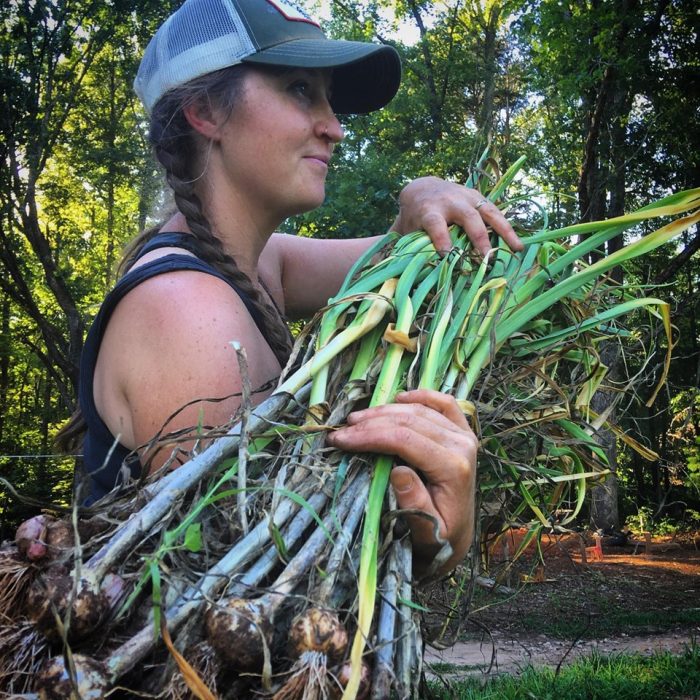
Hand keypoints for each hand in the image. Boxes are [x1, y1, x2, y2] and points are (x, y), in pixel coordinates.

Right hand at [326, 389, 476, 577]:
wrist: (459, 537)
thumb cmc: (437, 537)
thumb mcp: (425, 533)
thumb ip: (414, 505)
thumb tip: (398, 471)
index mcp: (454, 467)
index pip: (405, 439)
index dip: (370, 435)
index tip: (340, 440)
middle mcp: (462, 445)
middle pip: (409, 420)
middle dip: (370, 423)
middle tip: (340, 432)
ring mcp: (464, 436)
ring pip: (419, 410)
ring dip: (385, 411)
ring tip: (355, 419)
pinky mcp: (462, 432)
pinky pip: (444, 404)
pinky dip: (421, 396)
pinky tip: (399, 396)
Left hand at [391, 176, 522, 255]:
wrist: (422, 188)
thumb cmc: (414, 217)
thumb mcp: (406, 230)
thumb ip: (404, 248)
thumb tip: (393, 271)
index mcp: (429, 210)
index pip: (435, 224)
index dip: (441, 238)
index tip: (447, 255)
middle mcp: (450, 202)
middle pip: (467, 218)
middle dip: (477, 237)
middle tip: (485, 257)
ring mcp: (468, 198)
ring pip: (488, 212)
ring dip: (504, 231)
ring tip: (517, 249)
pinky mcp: (479, 199)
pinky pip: (496, 212)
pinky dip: (507, 228)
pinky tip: (518, 245)